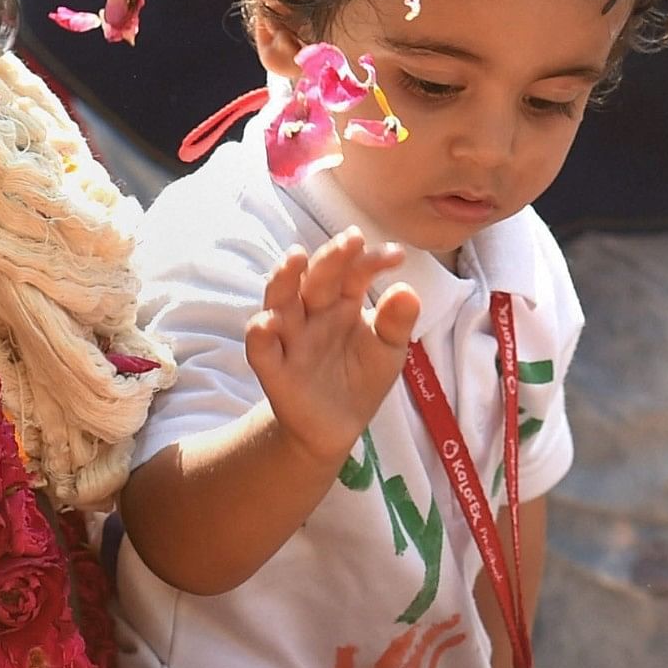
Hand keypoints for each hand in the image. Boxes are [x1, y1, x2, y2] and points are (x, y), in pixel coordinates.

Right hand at [247, 227, 419, 465]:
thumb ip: (397, 323)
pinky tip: (270, 322)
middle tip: (351, 239)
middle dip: (331, 257)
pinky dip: (261, 334)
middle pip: (316, 278)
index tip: (397, 256)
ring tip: (295, 258)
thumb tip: (407, 289)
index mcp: (342, 303)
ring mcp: (291, 339)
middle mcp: (313, 313)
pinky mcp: (274, 369)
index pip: (353, 274)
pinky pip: (261, 349)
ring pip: (280, 301)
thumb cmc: (361, 379)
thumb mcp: (388, 352)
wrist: (337, 428)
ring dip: (284, 279)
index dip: (371, 261)